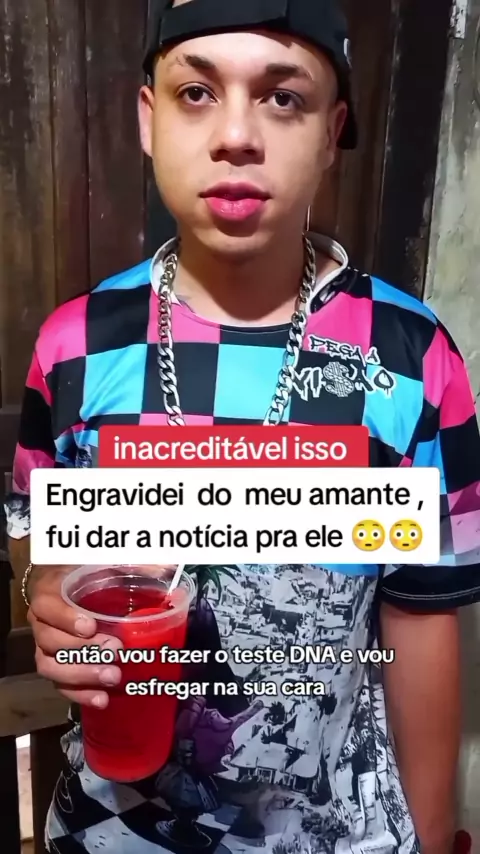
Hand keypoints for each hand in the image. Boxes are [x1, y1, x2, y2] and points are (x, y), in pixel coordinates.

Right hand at [28, 565, 122, 708]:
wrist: (72, 590)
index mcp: (49, 593)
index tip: (91, 626)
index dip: (65, 618)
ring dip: (82, 676)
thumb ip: (133, 566)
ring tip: (113, 677)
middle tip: (115, 652)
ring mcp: (45, 647)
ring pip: (51, 667)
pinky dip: (80, 694)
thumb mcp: (107, 564)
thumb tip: (167, 569)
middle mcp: (41, 622)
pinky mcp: (55, 666)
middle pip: (50, 642)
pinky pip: (60, 685)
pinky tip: (103, 700)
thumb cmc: (89, 574)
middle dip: (83, 651)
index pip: (46, 607)